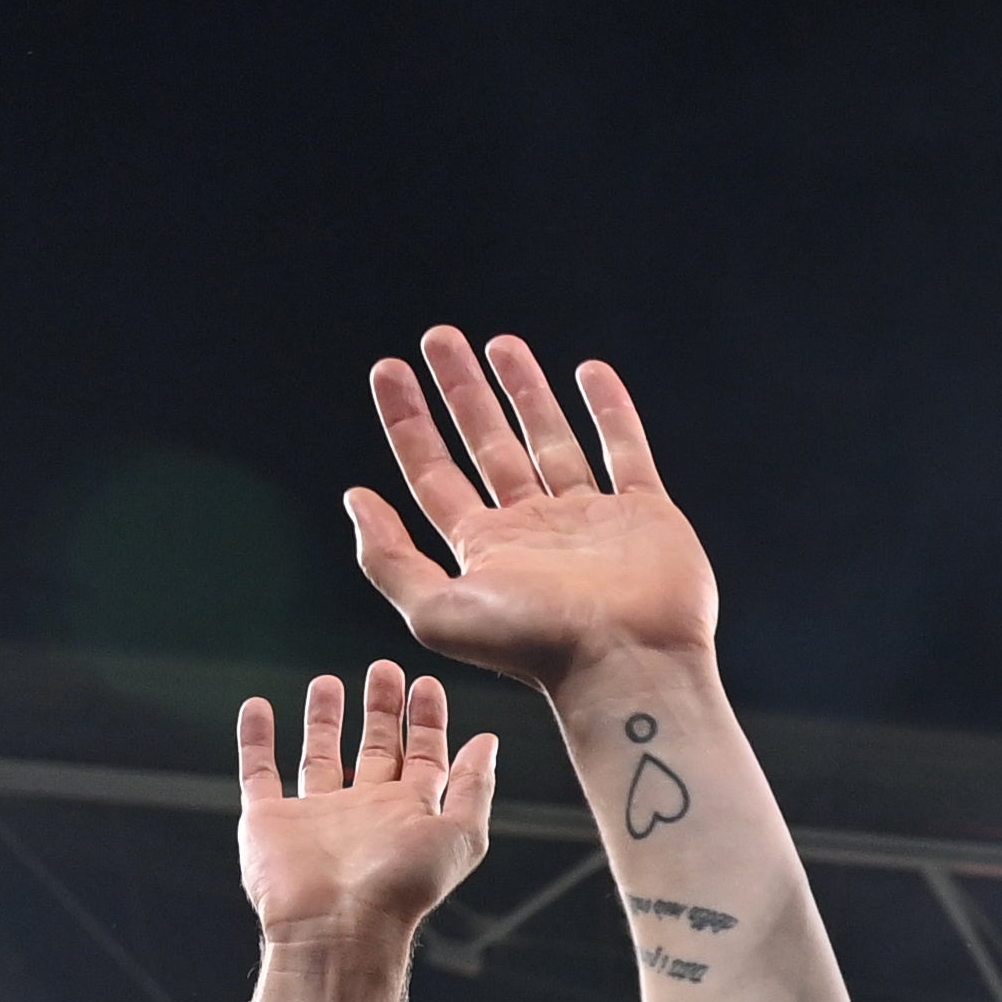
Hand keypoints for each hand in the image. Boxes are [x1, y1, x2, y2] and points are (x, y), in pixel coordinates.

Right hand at [236, 661, 498, 946]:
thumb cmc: (403, 886)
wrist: (338, 926)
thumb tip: (488, 741)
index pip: (423, 756)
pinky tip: (258, 707)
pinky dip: (256, 740)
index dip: (427, 720)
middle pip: (375, 748)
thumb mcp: (460, 833)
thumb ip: (474, 786)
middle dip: (381, 709)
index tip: (426, 683)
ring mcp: (316, 814)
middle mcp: (365, 811)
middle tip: (383, 670)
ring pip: (320, 755)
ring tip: (328, 682)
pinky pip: (259, 772)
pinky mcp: (270, 821)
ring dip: (325, 719)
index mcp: (410, 813)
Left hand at [344, 332, 716, 680]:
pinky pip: (626, 451)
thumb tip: (354, 498)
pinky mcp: (647, 516)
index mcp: (485, 548)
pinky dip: (611, 411)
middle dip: (460, 391)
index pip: (433, 473)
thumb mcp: (437, 611)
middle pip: (487, 445)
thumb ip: (389, 560)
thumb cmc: (535, 647)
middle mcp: (534, 530)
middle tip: (438, 338)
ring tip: (501, 343)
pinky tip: (589, 372)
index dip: (407, 421)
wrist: (628, 663)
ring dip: (525, 391)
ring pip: (551, 440)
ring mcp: (591, 521)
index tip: (388, 370)